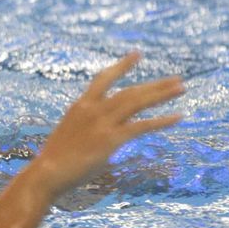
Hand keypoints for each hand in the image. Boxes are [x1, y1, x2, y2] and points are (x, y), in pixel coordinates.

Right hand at [31, 52, 183, 197]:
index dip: (122, 66)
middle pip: (129, 91)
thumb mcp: (69, 135)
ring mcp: (102, 123)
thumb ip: (87, 128)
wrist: (46, 174)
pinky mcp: (111, 139)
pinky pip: (142, 126)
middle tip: (176, 79)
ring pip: (137, 102)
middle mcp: (93, 109)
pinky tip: (178, 117)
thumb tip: (99, 133)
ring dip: (162, 94)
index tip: (137, 54)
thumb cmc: (54, 161)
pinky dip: (162, 121)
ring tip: (182, 88)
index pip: (104, 78)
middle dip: (155, 84)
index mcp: (80, 106)